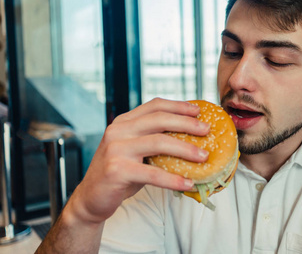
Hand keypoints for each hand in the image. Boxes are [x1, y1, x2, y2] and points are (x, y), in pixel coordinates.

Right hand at [65, 98, 209, 224]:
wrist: (91, 198)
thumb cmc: (120, 173)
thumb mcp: (135, 150)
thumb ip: (154, 139)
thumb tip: (192, 138)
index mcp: (124, 122)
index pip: (154, 106)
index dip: (178, 106)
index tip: (198, 110)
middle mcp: (118, 131)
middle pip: (159, 119)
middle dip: (187, 123)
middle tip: (207, 130)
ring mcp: (116, 149)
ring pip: (158, 142)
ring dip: (185, 149)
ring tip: (204, 156)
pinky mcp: (117, 170)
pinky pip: (152, 174)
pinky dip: (173, 179)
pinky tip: (188, 183)